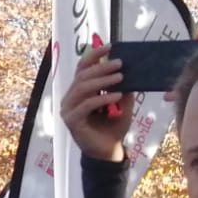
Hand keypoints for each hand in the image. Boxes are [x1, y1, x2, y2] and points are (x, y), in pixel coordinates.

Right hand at [59, 47, 131, 162]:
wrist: (108, 152)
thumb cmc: (113, 127)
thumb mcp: (122, 104)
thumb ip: (122, 88)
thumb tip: (128, 69)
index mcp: (79, 90)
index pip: (82, 67)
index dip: (94, 55)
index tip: (110, 46)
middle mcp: (70, 97)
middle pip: (83, 75)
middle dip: (102, 67)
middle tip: (120, 63)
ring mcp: (68, 109)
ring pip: (83, 88)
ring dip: (103, 81)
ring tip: (120, 77)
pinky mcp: (72, 120)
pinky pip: (87, 104)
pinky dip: (102, 98)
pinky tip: (117, 95)